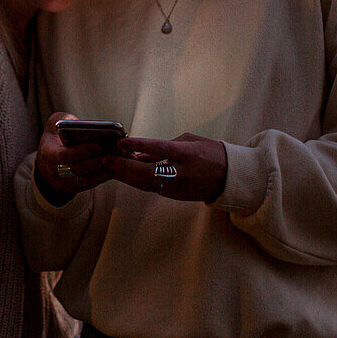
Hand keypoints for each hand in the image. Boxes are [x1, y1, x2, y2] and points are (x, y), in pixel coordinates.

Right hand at [34, 113, 113, 198]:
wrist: (49, 161)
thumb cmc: (55, 137)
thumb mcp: (53, 124)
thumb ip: (64, 120)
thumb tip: (81, 124)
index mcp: (48, 153)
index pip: (63, 155)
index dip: (81, 151)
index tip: (97, 145)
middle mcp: (56, 171)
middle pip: (79, 168)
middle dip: (98, 159)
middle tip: (116, 150)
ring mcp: (66, 182)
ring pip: (88, 178)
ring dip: (105, 167)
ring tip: (119, 155)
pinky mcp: (77, 187)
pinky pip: (94, 183)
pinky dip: (106, 173)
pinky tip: (117, 163)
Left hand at [102, 133, 227, 202]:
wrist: (230, 178)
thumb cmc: (210, 153)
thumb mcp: (189, 141)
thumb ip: (164, 147)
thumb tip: (140, 153)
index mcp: (187, 155)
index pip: (160, 149)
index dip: (140, 146)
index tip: (122, 142)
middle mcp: (181, 173)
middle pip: (148, 172)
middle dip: (125, 167)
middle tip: (106, 159)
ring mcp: (177, 188)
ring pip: (146, 184)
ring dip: (126, 176)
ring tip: (109, 167)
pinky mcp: (175, 196)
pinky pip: (152, 187)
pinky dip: (136, 181)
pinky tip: (124, 175)